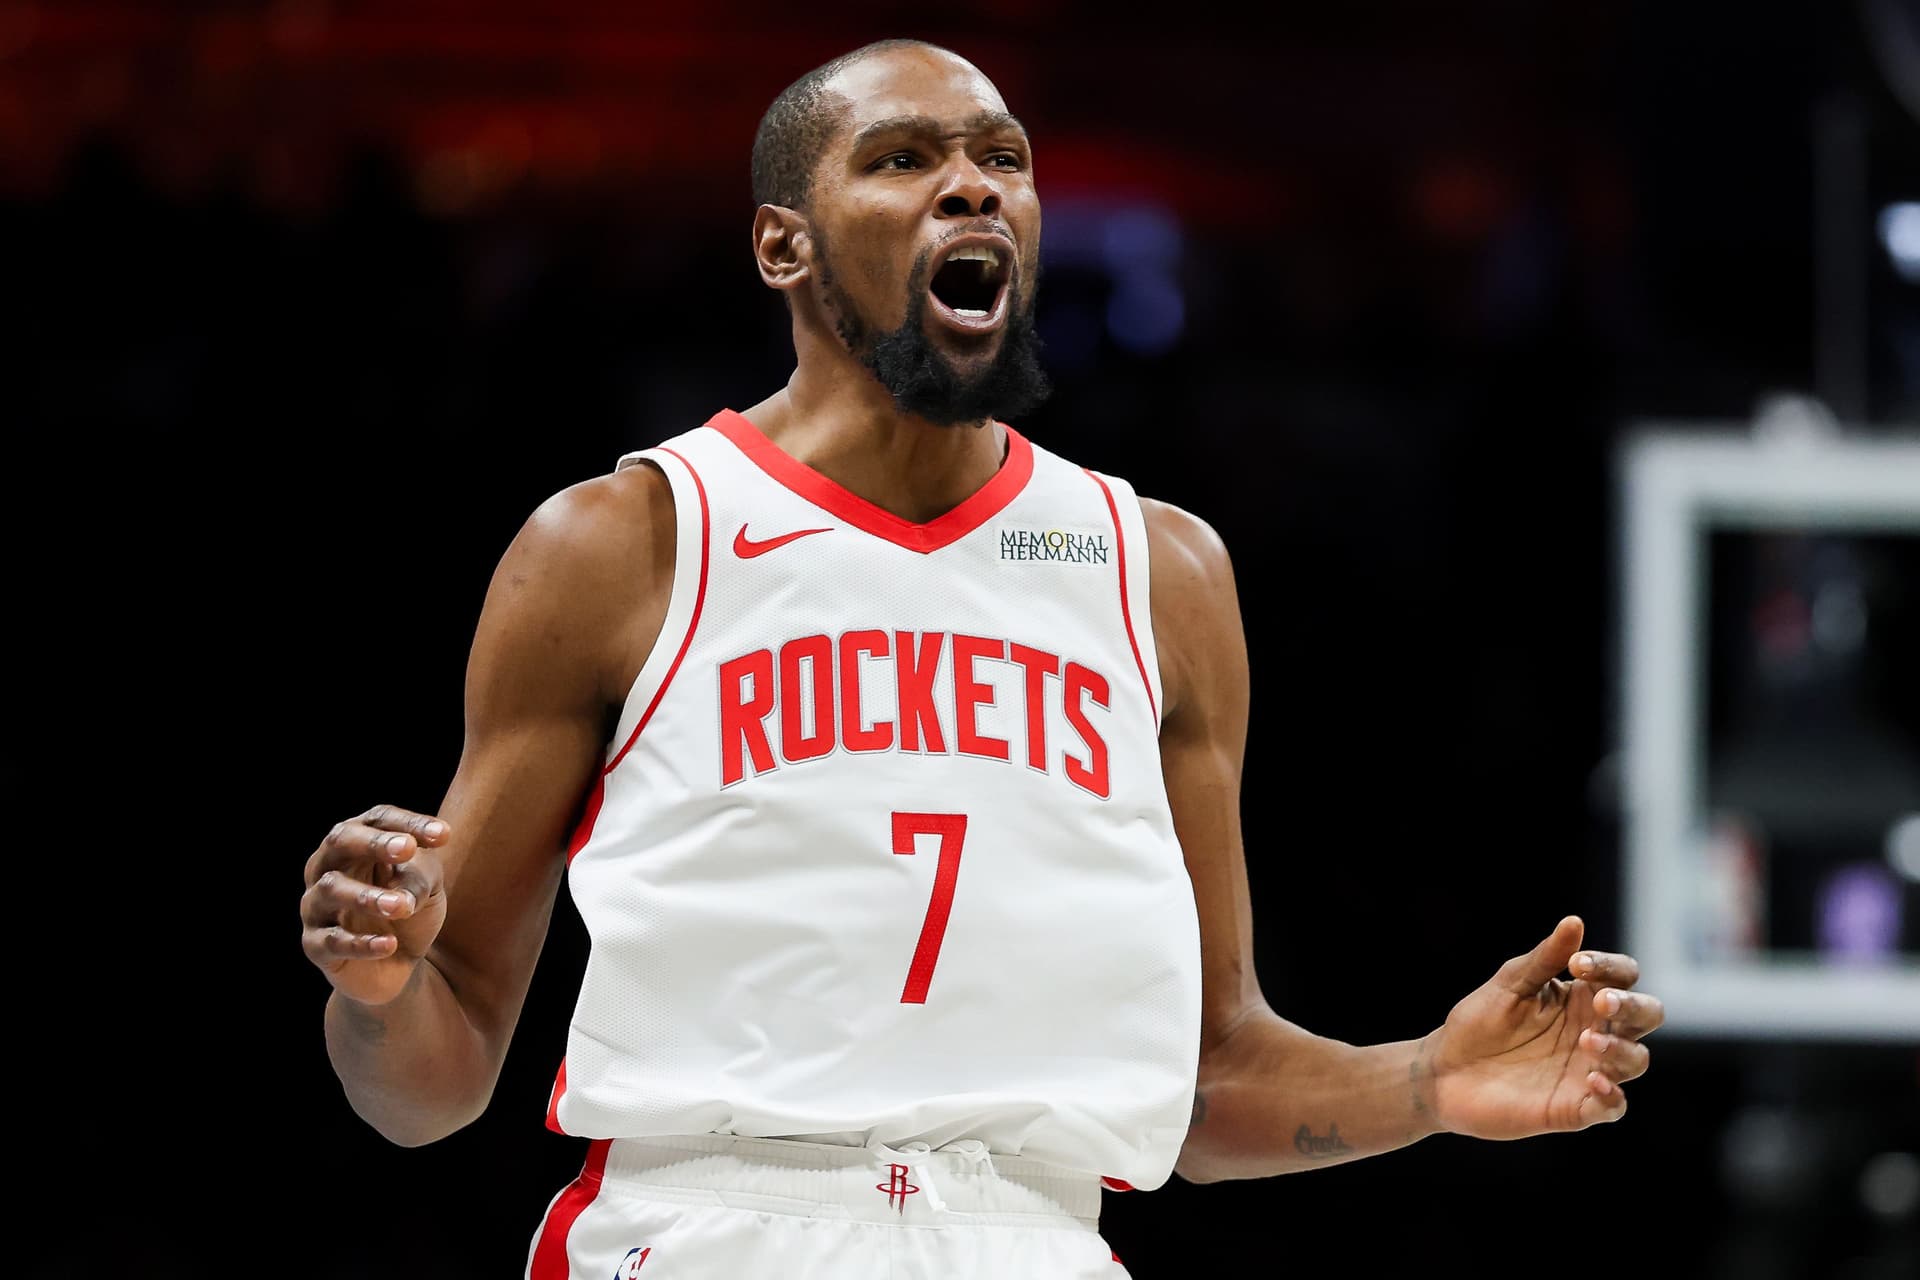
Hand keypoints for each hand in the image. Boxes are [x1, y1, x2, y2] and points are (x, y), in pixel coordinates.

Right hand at [300, 804, 450, 1005]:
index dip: (408, 823)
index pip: (379, 819)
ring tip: (402, 906)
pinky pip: (331, 941)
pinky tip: (390, 945)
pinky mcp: (315, 944)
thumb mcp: (427, 885)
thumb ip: (421, 875)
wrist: (399, 964)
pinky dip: (361, 943)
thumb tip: (404, 892)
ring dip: (368, 896)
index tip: (443, 835)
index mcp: (359, 841)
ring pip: (331, 889)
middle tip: (406, 849)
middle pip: (340, 840)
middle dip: (373, 843)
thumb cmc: (410, 909)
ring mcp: (316, 904)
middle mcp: (330, 865)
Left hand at [1425, 916, 1661, 1138]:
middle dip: (1633, 1006)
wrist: (1445, 1072)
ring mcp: (1588, 1070)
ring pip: (1636, 1060)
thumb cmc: (1478, 1022)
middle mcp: (1594, 1031)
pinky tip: (1596, 1082)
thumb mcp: (1509, 985)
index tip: (1576, 964)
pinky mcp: (1575, 1107)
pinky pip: (1613, 1106)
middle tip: (1602, 1002)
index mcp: (1580, 998)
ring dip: (1620, 1049)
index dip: (1610, 967)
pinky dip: (1613, 1097)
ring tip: (1587, 1042)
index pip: (1621, 975)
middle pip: (1646, 1015)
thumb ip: (1544, 959)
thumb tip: (1574, 921)